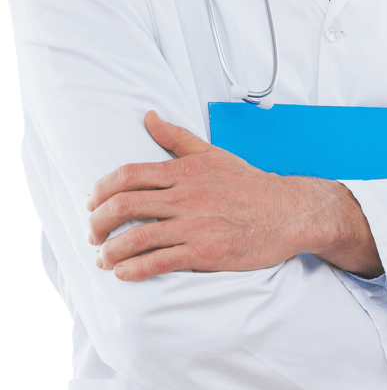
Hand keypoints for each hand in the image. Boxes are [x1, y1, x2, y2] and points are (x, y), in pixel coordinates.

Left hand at [86, 111, 379, 280]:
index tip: (91, 204)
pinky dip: (133, 270)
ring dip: (110, 252)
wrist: (291, 212)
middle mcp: (187, 196)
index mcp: (187, 171)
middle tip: (92, 235)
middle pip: (123, 206)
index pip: (128, 175)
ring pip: (135, 237)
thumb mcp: (215, 155)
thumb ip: (177, 138)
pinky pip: (158, 262)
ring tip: (103, 259)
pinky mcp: (205, 252)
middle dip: (97, 222)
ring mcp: (196, 225)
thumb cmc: (252, 185)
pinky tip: (124, 273)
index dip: (100, 191)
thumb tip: (148, 116)